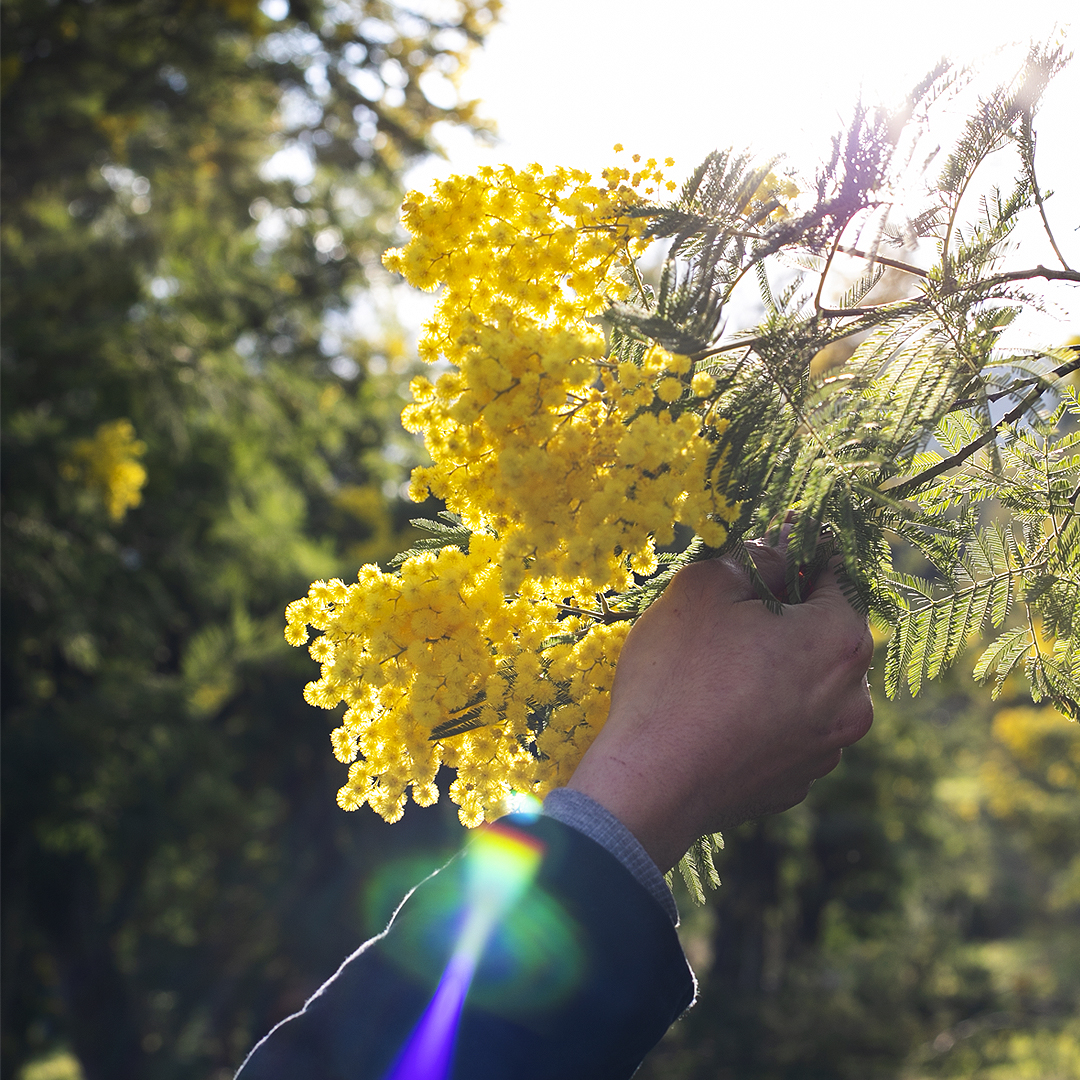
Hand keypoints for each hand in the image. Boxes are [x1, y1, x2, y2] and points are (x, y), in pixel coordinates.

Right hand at [566, 534, 873, 871]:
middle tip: (734, 607)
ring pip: (809, 686)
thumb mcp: (706, 587)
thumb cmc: (678, 677)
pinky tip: (718, 711)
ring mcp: (826, 749)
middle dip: (788, 615)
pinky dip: (764, 714)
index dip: (800, 552)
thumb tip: (778, 553)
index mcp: (841, 641)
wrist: (649, 783)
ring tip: (719, 666)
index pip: (835, 575)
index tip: (772, 543)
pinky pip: (787, 731)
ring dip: (777, 668)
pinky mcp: (795, 783)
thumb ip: (754, 557)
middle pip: (825, 634)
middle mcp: (852, 700)